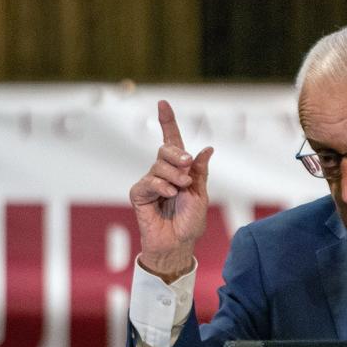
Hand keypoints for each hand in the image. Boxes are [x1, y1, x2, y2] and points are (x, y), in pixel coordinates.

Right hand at [128, 100, 213, 281]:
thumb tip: (207, 148)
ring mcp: (150, 183)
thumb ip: (200, 172)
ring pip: (158, 166)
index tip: (162, 103)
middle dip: (177, 155)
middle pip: (165, 150)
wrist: (178, 243)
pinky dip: (161, 186)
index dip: (167, 122)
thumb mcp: (200, 194)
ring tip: (180, 190)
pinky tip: (169, 195)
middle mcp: (163, 173)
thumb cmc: (190, 222)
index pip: (172, 141)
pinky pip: (148, 182)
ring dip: (173, 176)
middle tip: (186, 167)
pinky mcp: (139, 195)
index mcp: (179, 170)